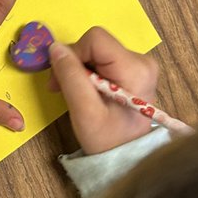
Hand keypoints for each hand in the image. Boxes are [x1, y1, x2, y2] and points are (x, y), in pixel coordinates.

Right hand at [48, 26, 158, 154]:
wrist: (127, 157)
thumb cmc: (108, 139)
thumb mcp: (85, 111)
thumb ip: (70, 76)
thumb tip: (55, 47)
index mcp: (135, 68)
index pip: (95, 39)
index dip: (73, 54)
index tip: (62, 78)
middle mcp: (141, 60)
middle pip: (95, 45)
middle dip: (73, 63)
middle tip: (60, 88)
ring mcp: (139, 64)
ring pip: (96, 52)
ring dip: (78, 69)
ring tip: (72, 93)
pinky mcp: (133, 70)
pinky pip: (102, 60)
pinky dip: (88, 73)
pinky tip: (85, 91)